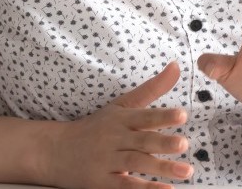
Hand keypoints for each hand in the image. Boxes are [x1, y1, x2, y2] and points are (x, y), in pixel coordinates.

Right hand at [49, 61, 192, 188]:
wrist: (55, 151)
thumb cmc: (96, 127)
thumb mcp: (121, 105)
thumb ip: (152, 89)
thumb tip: (177, 66)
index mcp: (121, 119)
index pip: (144, 116)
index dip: (162, 116)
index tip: (182, 115)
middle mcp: (115, 139)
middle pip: (141, 140)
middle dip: (162, 142)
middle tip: (183, 143)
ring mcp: (108, 161)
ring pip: (135, 163)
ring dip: (161, 168)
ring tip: (185, 171)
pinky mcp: (102, 182)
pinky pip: (125, 186)